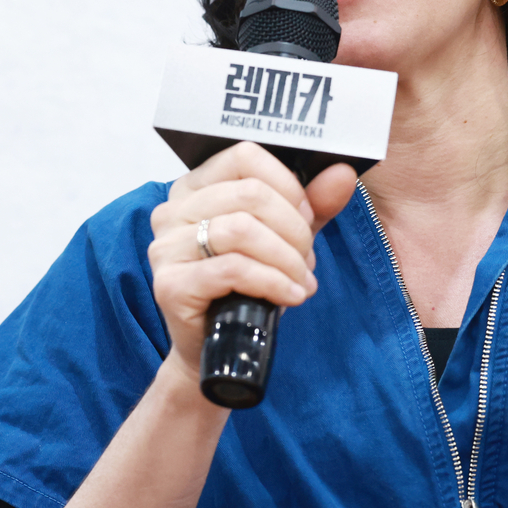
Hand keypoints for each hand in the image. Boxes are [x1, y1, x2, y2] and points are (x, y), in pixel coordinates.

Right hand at [148, 142, 357, 385]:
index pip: (244, 156)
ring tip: (302, 281)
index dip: (286, 185)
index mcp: (195, 187)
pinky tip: (291, 295)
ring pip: (242, 230)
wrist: (219, 351)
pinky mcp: (170, 284)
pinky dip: (272, 281)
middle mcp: (172, 210)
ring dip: (287, 259)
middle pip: (249, 194)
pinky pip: (233, 269)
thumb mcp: (285, 239)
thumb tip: (342, 173)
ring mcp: (165, 247)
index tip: (306, 217)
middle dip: (294, 229)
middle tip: (307, 260)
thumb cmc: (247, 288)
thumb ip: (312, 205)